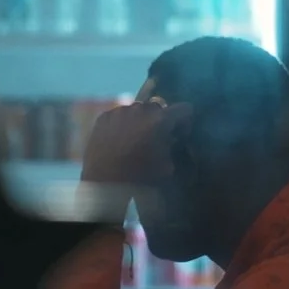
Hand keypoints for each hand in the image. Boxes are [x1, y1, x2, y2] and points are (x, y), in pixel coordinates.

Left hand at [79, 100, 193, 187]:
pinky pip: (119, 115)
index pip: (184, 108)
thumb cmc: (139, 175)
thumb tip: (169, 140)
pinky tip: (118, 138)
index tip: (180, 133)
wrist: (104, 181)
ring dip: (140, 119)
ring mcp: (120, 110)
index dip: (185, 120)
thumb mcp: (166, 166)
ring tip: (134, 137)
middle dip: (160, 119)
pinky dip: (122, 123)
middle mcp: (141, 108)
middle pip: (158, 106)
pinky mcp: (104, 116)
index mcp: (161, 119)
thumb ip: (171, 147)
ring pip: (137, 109)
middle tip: (156, 136)